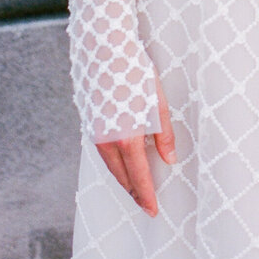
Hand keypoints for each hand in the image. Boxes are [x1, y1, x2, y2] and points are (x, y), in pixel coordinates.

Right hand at [95, 70, 176, 216]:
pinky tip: (120, 162)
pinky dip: (113, 162)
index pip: (138, 176)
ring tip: (135, 187)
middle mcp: (106, 140)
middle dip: (134, 192)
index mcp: (126, 137)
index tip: (152, 210)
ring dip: (122, 178)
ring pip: (109, 165)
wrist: (104, 48)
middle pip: (121, 176)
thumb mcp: (158, 102)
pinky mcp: (88, 122)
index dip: (146, 196)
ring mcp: (94, 132)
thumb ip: (164, 134)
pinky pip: (101, 151)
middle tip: (145, 204)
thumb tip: (170, 159)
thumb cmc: (136, 72)